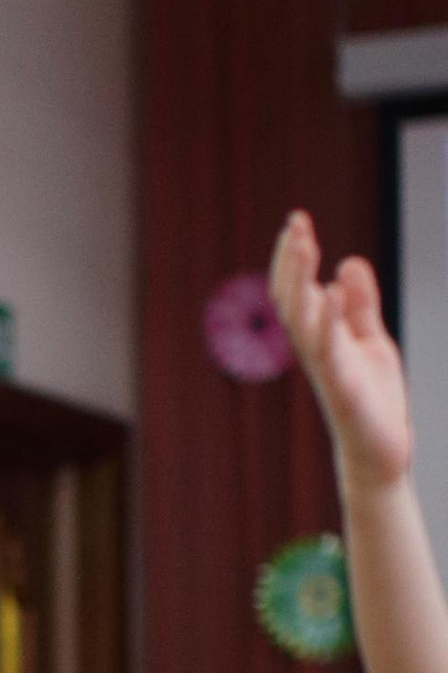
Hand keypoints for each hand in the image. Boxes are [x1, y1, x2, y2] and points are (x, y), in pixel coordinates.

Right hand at [271, 213, 413, 492]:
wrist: (380, 452)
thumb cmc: (373, 399)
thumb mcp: (371, 340)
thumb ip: (360, 304)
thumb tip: (347, 264)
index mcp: (320, 337)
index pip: (296, 291)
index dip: (293, 257)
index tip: (297, 220)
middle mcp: (316, 350)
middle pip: (292, 299)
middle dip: (292, 260)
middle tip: (296, 223)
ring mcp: (327, 369)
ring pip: (302, 320)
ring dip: (300, 281)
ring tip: (305, 245)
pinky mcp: (345, 389)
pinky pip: (330, 352)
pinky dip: (329, 320)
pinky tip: (332, 291)